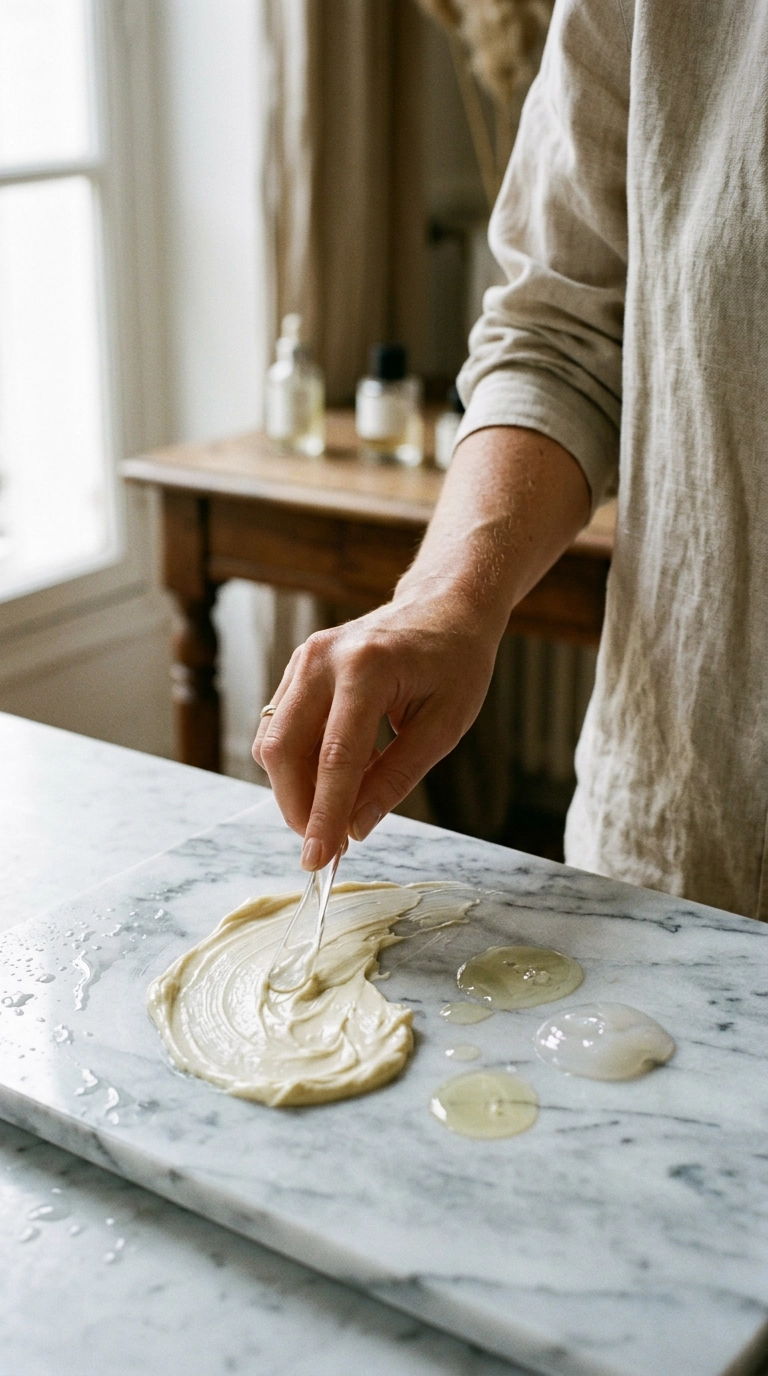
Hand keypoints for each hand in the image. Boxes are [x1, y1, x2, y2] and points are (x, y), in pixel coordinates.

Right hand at [253, 424, 589, 869]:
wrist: (443, 605)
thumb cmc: (455, 662)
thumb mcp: (444, 726)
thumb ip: (396, 777)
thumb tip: (354, 828)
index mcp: (368, 669)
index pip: (335, 758)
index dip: (324, 815)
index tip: (319, 860)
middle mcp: (322, 659)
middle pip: (284, 750)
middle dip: (298, 807)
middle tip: (326, 848)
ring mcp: (304, 659)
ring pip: (273, 742)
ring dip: (296, 789)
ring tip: (338, 812)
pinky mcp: (297, 666)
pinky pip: (281, 727)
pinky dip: (301, 764)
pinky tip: (338, 778)